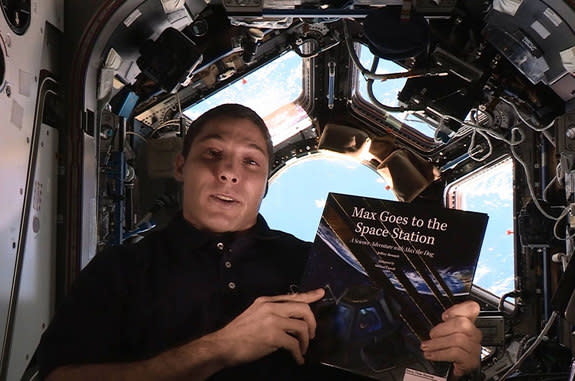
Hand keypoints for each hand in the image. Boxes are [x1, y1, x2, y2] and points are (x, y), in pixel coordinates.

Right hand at [209, 288, 324, 365]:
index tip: (321, 293)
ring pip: (302, 326)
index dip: (309, 295)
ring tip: (302, 350)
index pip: (293, 296)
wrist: (223, 346)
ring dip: (305, 341)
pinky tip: (298, 360)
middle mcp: (271, 307)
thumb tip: (289, 320)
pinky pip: (294, 344)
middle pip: (303, 309)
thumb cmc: (237, 333)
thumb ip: (271, 313)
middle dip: (312, 323)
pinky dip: (299, 354)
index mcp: (266, 301)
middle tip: (311, 335)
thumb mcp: (255, 315)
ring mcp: (272, 321)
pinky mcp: (273, 336)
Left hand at [420, 300, 481, 376]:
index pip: (472, 308)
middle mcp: (474, 334)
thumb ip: (445, 322)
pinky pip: (456, 354)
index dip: (458, 309)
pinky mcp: (471, 361)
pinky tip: (431, 355)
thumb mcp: (445, 332)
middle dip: (442, 329)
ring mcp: (474, 348)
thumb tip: (443, 316)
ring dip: (437, 343)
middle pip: (462, 324)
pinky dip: (440, 354)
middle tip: (431, 335)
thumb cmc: (449, 348)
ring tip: (427, 347)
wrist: (454, 370)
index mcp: (468, 323)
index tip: (444, 316)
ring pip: (458, 340)